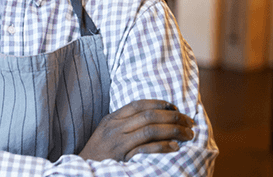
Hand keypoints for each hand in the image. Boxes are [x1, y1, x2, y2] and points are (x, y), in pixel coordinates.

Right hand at [79, 99, 194, 161]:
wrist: (83, 168)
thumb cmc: (98, 151)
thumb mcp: (106, 131)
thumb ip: (123, 121)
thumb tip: (149, 115)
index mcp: (112, 119)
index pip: (139, 105)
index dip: (160, 104)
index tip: (175, 107)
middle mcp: (115, 128)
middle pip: (149, 116)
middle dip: (173, 117)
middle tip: (189, 122)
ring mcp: (119, 142)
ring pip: (150, 130)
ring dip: (173, 131)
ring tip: (187, 134)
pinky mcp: (123, 157)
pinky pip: (146, 149)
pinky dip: (162, 146)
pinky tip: (174, 147)